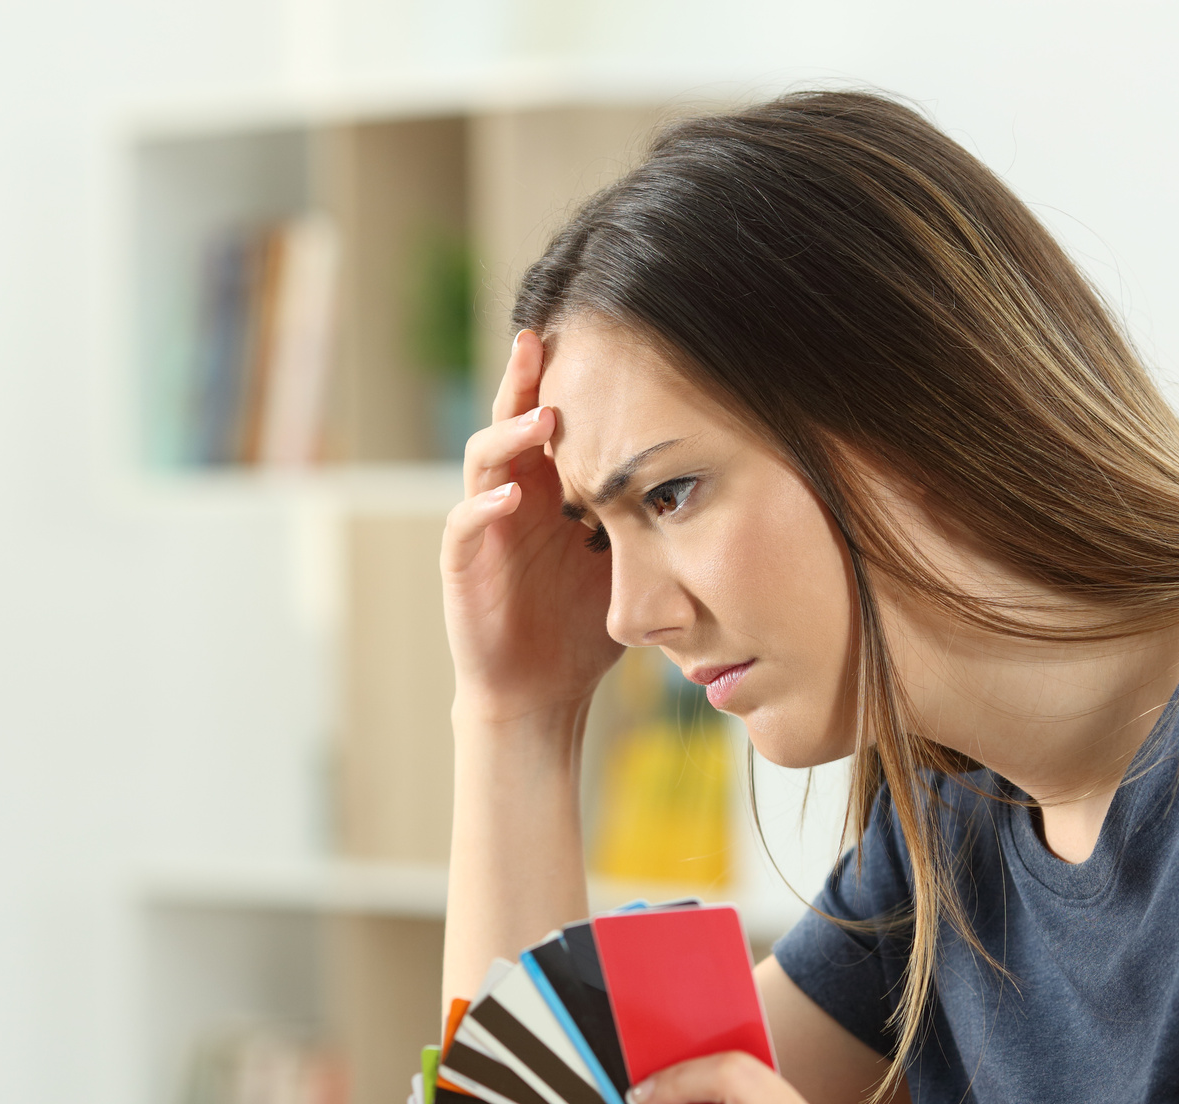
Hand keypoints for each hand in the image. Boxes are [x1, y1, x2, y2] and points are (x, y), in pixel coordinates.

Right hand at [440, 329, 620, 725]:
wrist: (541, 691)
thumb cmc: (583, 624)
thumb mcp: (628, 559)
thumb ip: (648, 515)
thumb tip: (715, 476)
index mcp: (551, 486)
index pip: (555, 419)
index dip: (566, 379)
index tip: (595, 338)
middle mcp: (514, 493)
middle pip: (513, 420)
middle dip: (526, 379)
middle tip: (543, 338)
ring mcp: (485, 524)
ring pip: (484, 459)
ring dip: (511, 434)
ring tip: (544, 417)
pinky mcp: (463, 563)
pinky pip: (465, 523)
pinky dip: (485, 505)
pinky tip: (513, 493)